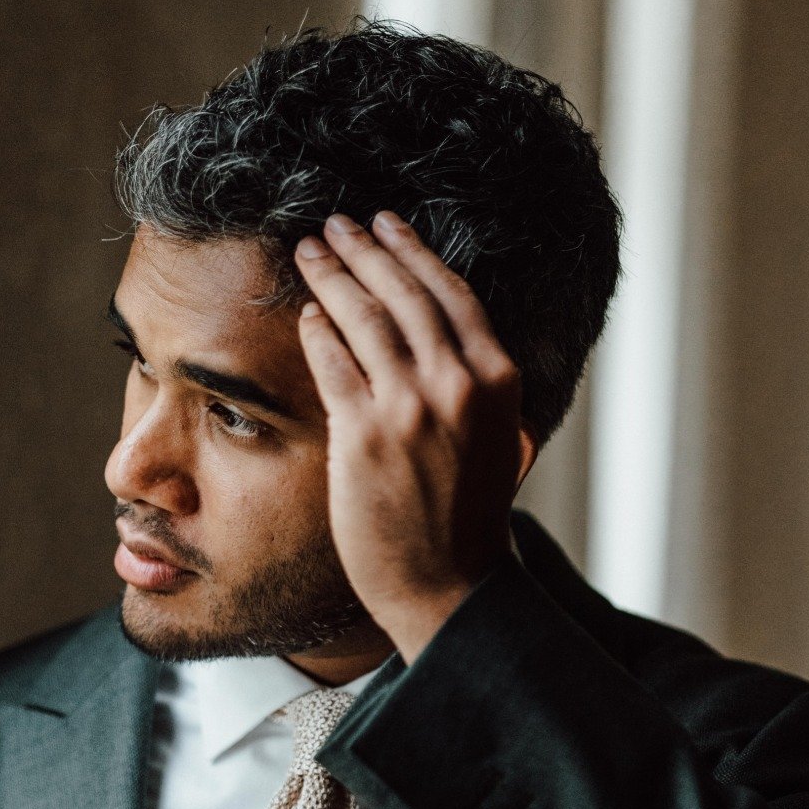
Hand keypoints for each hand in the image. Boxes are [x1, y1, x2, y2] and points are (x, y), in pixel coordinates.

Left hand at [295, 210, 535, 662]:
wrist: (449, 585)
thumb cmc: (470, 518)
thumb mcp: (502, 440)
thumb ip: (486, 390)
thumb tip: (467, 348)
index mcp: (498, 380)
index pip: (451, 293)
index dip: (413, 251)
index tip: (387, 224)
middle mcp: (458, 384)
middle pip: (404, 294)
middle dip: (365, 249)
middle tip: (335, 223)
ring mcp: (410, 408)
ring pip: (364, 318)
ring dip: (333, 275)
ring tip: (309, 251)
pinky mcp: (364, 435)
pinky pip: (333, 362)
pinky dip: (317, 330)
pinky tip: (305, 312)